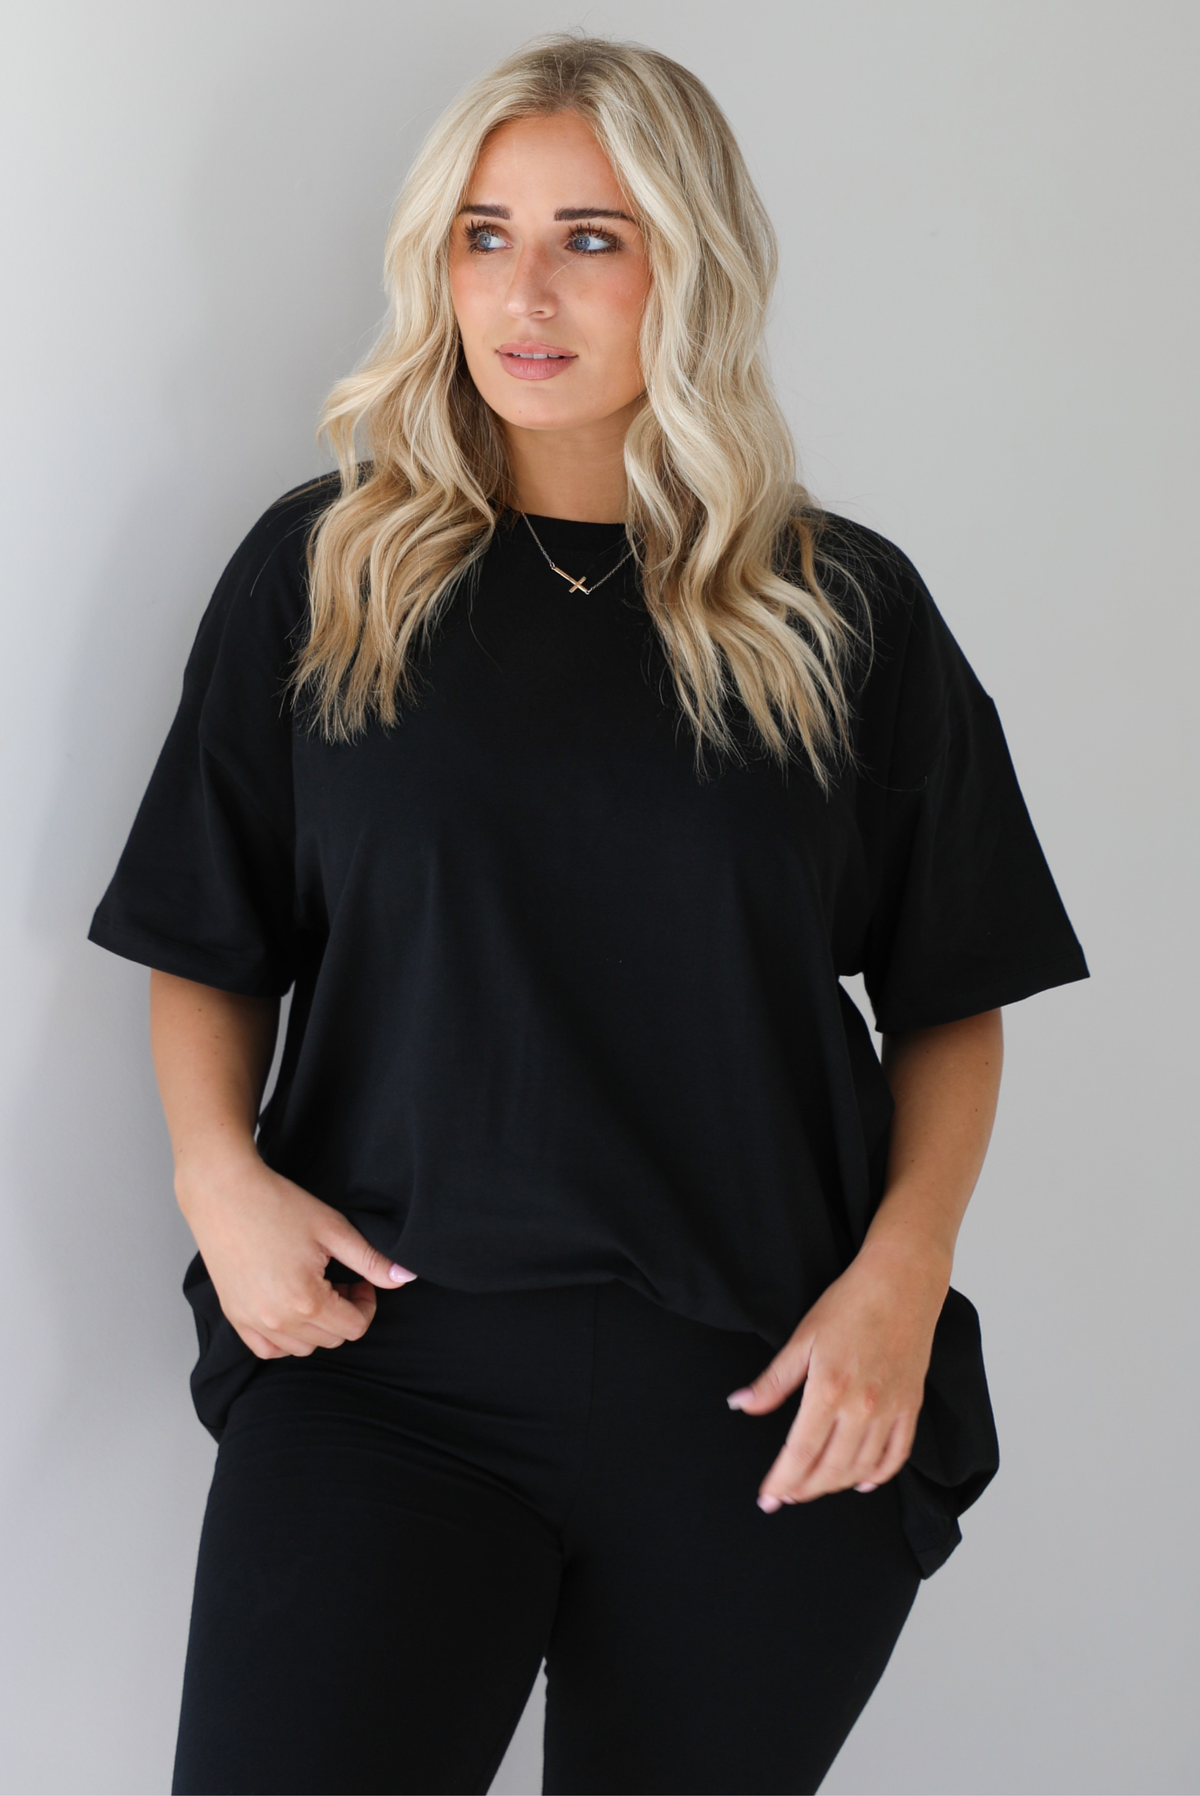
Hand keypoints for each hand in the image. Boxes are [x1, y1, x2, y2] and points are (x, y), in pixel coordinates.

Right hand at [177, 1146, 416, 1359]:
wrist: (224, 1193)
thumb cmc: (278, 1205)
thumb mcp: (333, 1229)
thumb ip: (371, 1260)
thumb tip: (405, 1278)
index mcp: (306, 1301)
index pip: (355, 1328)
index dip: (366, 1303)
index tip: (359, 1279)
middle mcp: (277, 1321)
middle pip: (331, 1339)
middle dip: (344, 1312)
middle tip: (337, 1279)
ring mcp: (252, 1322)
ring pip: (302, 1348)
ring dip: (317, 1326)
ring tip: (313, 1288)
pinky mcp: (234, 1317)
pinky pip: (268, 1349)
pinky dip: (285, 1337)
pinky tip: (289, 1306)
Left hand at [727, 1239, 948, 1507]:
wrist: (901, 1282)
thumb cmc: (849, 1304)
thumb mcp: (802, 1337)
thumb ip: (773, 1380)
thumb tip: (741, 1405)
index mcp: (828, 1390)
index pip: (800, 1453)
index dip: (782, 1480)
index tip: (767, 1497)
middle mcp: (862, 1408)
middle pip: (830, 1468)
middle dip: (804, 1490)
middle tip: (785, 1497)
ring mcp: (890, 1410)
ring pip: (861, 1467)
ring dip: (834, 1485)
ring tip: (813, 1488)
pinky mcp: (911, 1406)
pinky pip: (897, 1454)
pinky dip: (878, 1475)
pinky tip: (861, 1481)